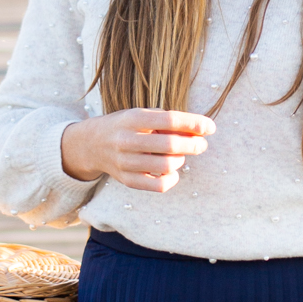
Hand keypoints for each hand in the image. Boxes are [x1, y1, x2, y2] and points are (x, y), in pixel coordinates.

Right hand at [60, 107, 214, 193]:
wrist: (92, 144)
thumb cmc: (127, 127)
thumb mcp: (142, 116)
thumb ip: (169, 122)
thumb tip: (202, 130)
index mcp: (132, 118)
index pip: (169, 120)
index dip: (193, 123)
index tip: (210, 127)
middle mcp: (126, 140)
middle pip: (169, 145)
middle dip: (193, 145)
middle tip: (201, 144)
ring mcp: (125, 162)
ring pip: (166, 166)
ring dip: (180, 160)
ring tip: (180, 156)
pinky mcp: (127, 180)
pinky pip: (158, 185)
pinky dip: (172, 179)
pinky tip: (172, 172)